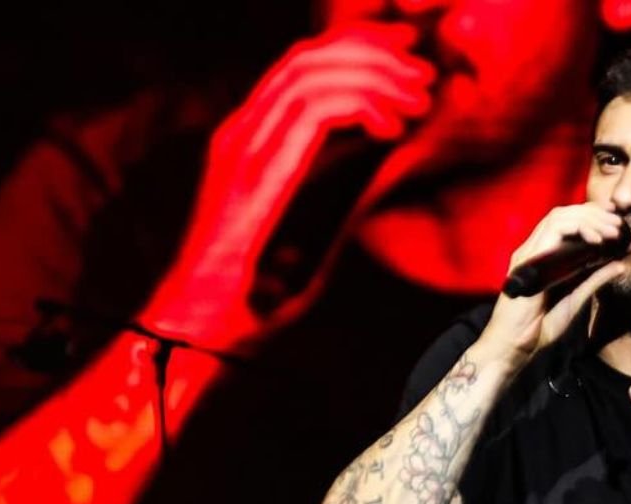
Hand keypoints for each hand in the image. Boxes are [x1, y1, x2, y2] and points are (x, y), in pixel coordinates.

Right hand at [141, 22, 435, 351]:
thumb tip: (391, 149)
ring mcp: (241, 147)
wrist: (205, 327)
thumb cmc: (257, 291)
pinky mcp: (253, 172)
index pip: (301, 66)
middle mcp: (240, 131)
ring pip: (312, 76)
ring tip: (418, 101)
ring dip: (376, 79)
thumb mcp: (315, 221)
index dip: (358, 49)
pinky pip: (314, 113)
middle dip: (375, 54)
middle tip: (425, 73)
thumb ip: (343, 180)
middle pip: (307, 57)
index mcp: (249, 138)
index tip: (409, 57)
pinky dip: (362, 109)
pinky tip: (391, 131)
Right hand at [473, 204, 629, 372]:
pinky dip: (579, 228)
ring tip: (613, 231)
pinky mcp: (528, 258)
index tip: (619, 223)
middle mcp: (536, 249)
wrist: (516, 346)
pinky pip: (554, 230)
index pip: (569, 223)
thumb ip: (595, 280)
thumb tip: (620, 264)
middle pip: (566, 214)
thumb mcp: (577, 300)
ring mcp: (530, 251)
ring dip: (590, 219)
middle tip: (621, 225)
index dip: (594, 217)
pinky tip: (597, 240)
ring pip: (560, 216)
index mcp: (546, 256)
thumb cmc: (540, 328)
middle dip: (596, 214)